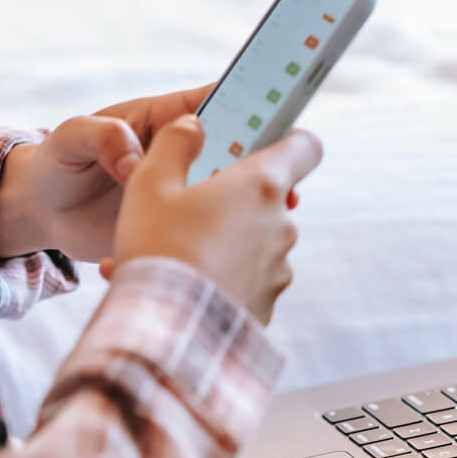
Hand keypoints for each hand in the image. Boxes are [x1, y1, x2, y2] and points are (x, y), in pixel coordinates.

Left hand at [0, 84, 296, 260]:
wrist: (42, 215)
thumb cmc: (56, 163)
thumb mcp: (71, 139)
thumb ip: (101, 136)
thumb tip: (134, 162)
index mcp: (165, 119)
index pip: (218, 101)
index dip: (252, 101)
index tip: (281, 112)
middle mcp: (184, 154)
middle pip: (239, 149)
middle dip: (265, 163)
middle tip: (284, 185)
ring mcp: (186, 191)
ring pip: (233, 193)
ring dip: (252, 206)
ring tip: (268, 222)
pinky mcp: (179, 227)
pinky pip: (211, 230)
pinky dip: (224, 241)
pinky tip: (229, 254)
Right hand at [109, 116, 321, 322]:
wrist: (167, 332)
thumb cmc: (159, 248)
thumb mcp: (151, 181)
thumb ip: (176, 142)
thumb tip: (194, 125)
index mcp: (262, 185)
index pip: (305, 146)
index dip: (288, 139)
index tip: (264, 144)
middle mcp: (282, 225)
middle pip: (267, 198)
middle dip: (231, 200)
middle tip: (185, 210)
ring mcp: (278, 269)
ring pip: (250, 242)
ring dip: (218, 242)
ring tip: (167, 256)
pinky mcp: (266, 304)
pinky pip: (244, 281)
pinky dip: (217, 278)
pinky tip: (176, 286)